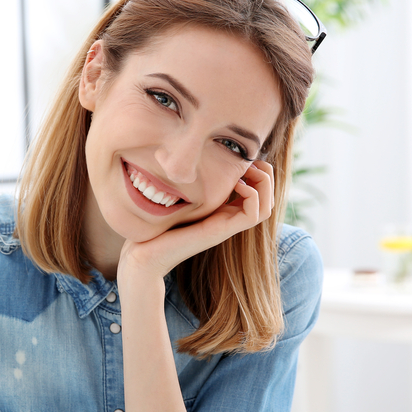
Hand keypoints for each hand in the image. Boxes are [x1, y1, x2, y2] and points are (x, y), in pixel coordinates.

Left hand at [119, 159, 274, 281]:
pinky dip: (252, 195)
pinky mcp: (219, 231)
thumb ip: (188, 181)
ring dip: (264, 184)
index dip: (257, 171)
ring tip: (246, 172)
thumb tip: (189, 157)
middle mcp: (227, 219)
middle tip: (249, 162)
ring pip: (266, 208)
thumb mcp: (176, 196)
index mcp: (221, 211)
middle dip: (266, 175)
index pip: (257, 192)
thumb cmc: (155, 226)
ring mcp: (225, 226)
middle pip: (267, 199)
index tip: (241, 158)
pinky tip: (237, 185)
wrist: (144, 255)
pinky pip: (253, 214)